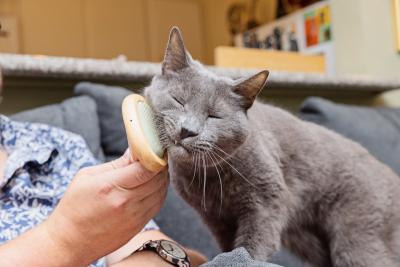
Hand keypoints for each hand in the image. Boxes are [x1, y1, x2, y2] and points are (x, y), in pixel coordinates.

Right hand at [45, 149, 168, 265]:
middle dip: (159, 166)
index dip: (154, 157)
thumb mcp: (87, 177)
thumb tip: (136, 150)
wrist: (70, 242)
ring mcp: (134, 217)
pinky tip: (151, 186)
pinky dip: (159, 192)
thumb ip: (116, 164)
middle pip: (157, 179)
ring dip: (161, 179)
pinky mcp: (138, 226)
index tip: (152, 150)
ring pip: (161, 192)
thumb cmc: (74, 206)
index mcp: (110, 187)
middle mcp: (125, 203)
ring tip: (154, 171)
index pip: (146, 169)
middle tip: (155, 158)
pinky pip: (158, 204)